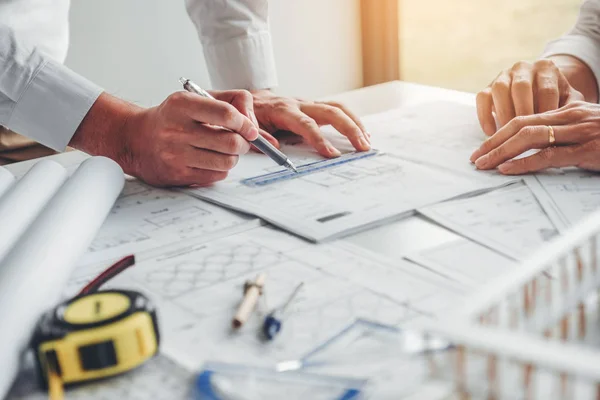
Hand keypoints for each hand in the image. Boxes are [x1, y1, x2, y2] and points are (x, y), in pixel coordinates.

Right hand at [72, 91, 258, 186]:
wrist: (136, 139)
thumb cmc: (173, 118)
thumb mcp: (197, 99)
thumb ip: (232, 104)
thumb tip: (258, 129)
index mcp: (182, 105)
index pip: (226, 114)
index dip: (245, 124)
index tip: (250, 129)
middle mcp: (176, 130)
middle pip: (231, 142)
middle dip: (243, 143)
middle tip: (240, 141)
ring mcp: (175, 154)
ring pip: (226, 161)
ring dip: (233, 158)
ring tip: (225, 151)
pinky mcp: (177, 174)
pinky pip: (215, 175)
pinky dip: (220, 169)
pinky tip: (210, 160)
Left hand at [250, 89, 370, 156]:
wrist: (249, 98)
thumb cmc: (249, 114)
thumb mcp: (247, 125)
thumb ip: (259, 136)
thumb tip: (275, 147)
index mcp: (283, 110)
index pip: (305, 124)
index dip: (319, 139)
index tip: (332, 154)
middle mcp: (299, 104)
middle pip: (330, 112)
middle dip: (349, 129)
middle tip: (362, 147)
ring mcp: (308, 104)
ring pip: (337, 108)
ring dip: (355, 124)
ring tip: (367, 141)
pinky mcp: (313, 107)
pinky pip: (336, 110)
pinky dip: (351, 121)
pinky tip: (361, 133)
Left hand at [470, 101, 599, 173]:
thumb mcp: (587, 132)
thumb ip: (563, 137)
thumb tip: (535, 151)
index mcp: (567, 112)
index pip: (523, 120)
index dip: (498, 133)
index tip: (481, 148)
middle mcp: (570, 117)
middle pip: (519, 126)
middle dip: (492, 142)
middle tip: (474, 158)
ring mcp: (580, 132)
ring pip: (529, 137)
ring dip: (500, 152)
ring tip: (483, 165)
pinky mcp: (588, 150)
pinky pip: (549, 155)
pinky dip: (524, 162)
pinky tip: (507, 169)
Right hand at [477, 60, 583, 135]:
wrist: (536, 91)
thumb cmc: (555, 100)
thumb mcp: (568, 100)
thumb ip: (571, 108)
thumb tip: (567, 124)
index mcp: (546, 68)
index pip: (546, 88)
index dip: (546, 111)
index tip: (547, 131)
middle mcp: (523, 68)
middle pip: (521, 87)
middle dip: (523, 112)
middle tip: (525, 133)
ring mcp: (503, 75)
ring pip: (500, 89)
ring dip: (503, 113)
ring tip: (508, 134)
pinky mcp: (487, 86)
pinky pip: (482, 98)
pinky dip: (484, 115)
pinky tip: (490, 133)